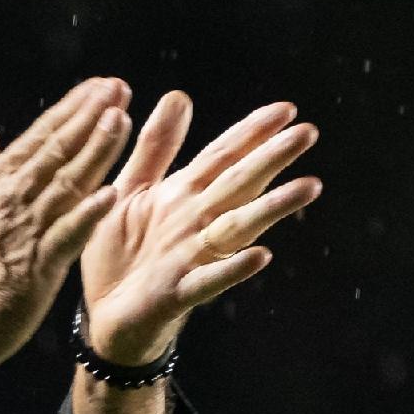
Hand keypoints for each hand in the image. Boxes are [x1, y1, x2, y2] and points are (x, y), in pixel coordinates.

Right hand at [0, 77, 134, 380]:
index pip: (38, 137)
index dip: (71, 108)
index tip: (101, 84)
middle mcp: (8, 201)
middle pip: (54, 152)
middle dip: (89, 118)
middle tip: (120, 88)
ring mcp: (22, 233)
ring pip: (64, 184)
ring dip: (94, 152)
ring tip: (121, 122)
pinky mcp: (34, 268)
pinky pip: (65, 236)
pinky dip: (86, 215)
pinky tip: (110, 195)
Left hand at [78, 92, 323, 362]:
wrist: (104, 317)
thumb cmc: (122, 254)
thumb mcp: (131, 191)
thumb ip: (155, 148)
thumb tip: (179, 96)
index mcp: (183, 195)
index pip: (223, 156)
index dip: (252, 132)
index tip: (286, 108)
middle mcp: (196, 222)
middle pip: (239, 184)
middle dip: (272, 158)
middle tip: (308, 132)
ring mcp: (192, 256)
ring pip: (237, 227)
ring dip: (272, 207)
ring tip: (309, 186)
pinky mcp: (179, 292)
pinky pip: (210, 280)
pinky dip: (234, 268)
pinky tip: (262, 255)